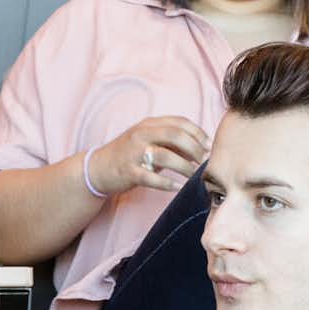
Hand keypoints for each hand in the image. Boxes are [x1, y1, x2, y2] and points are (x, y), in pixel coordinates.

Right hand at [84, 115, 208, 201]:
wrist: (98, 168)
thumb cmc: (131, 155)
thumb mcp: (150, 141)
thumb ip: (173, 142)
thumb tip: (203, 147)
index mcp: (149, 124)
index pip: (180, 122)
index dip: (199, 133)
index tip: (210, 147)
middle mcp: (141, 134)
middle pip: (175, 135)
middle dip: (195, 149)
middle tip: (205, 162)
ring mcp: (133, 152)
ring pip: (165, 156)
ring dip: (185, 167)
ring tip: (194, 176)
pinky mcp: (128, 171)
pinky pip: (150, 178)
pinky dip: (166, 183)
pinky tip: (176, 187)